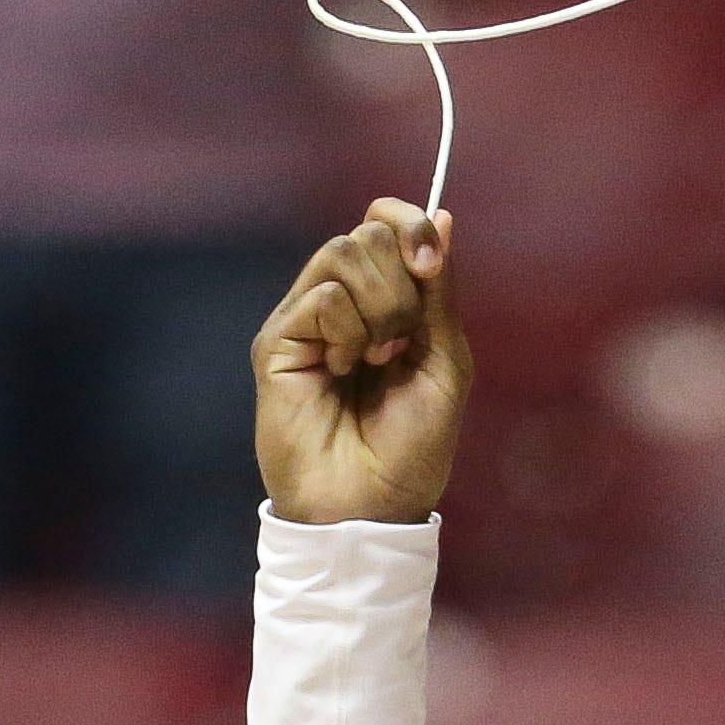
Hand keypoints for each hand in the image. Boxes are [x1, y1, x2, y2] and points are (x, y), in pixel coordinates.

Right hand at [252, 200, 471, 526]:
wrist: (371, 505)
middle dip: (401, 286)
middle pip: (369, 233)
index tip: (430, 263)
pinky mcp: (279, 338)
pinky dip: (347, 332)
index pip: (387, 224)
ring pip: (342, 253)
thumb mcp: (445, 366)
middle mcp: (344, 301)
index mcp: (387, 303)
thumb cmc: (412, 449)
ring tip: (375, 360)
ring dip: (378, 309)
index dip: (411, 224)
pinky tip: (341, 372)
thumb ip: (440, 295)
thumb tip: (445, 219)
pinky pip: (322, 295)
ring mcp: (307, 318)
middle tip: (402, 344)